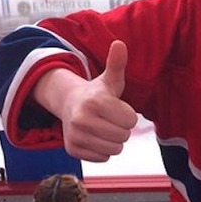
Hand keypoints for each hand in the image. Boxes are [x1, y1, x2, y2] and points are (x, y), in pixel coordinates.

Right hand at [38, 40, 138, 161]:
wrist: (69, 105)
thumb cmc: (98, 93)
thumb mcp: (110, 79)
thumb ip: (117, 63)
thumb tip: (119, 43)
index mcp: (95, 102)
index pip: (130, 121)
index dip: (128, 115)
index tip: (119, 109)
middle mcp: (82, 120)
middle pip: (123, 136)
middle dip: (122, 129)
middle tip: (111, 119)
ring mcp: (75, 136)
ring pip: (114, 150)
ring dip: (114, 141)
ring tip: (104, 128)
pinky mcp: (72, 150)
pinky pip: (102, 158)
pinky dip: (102, 151)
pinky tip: (95, 138)